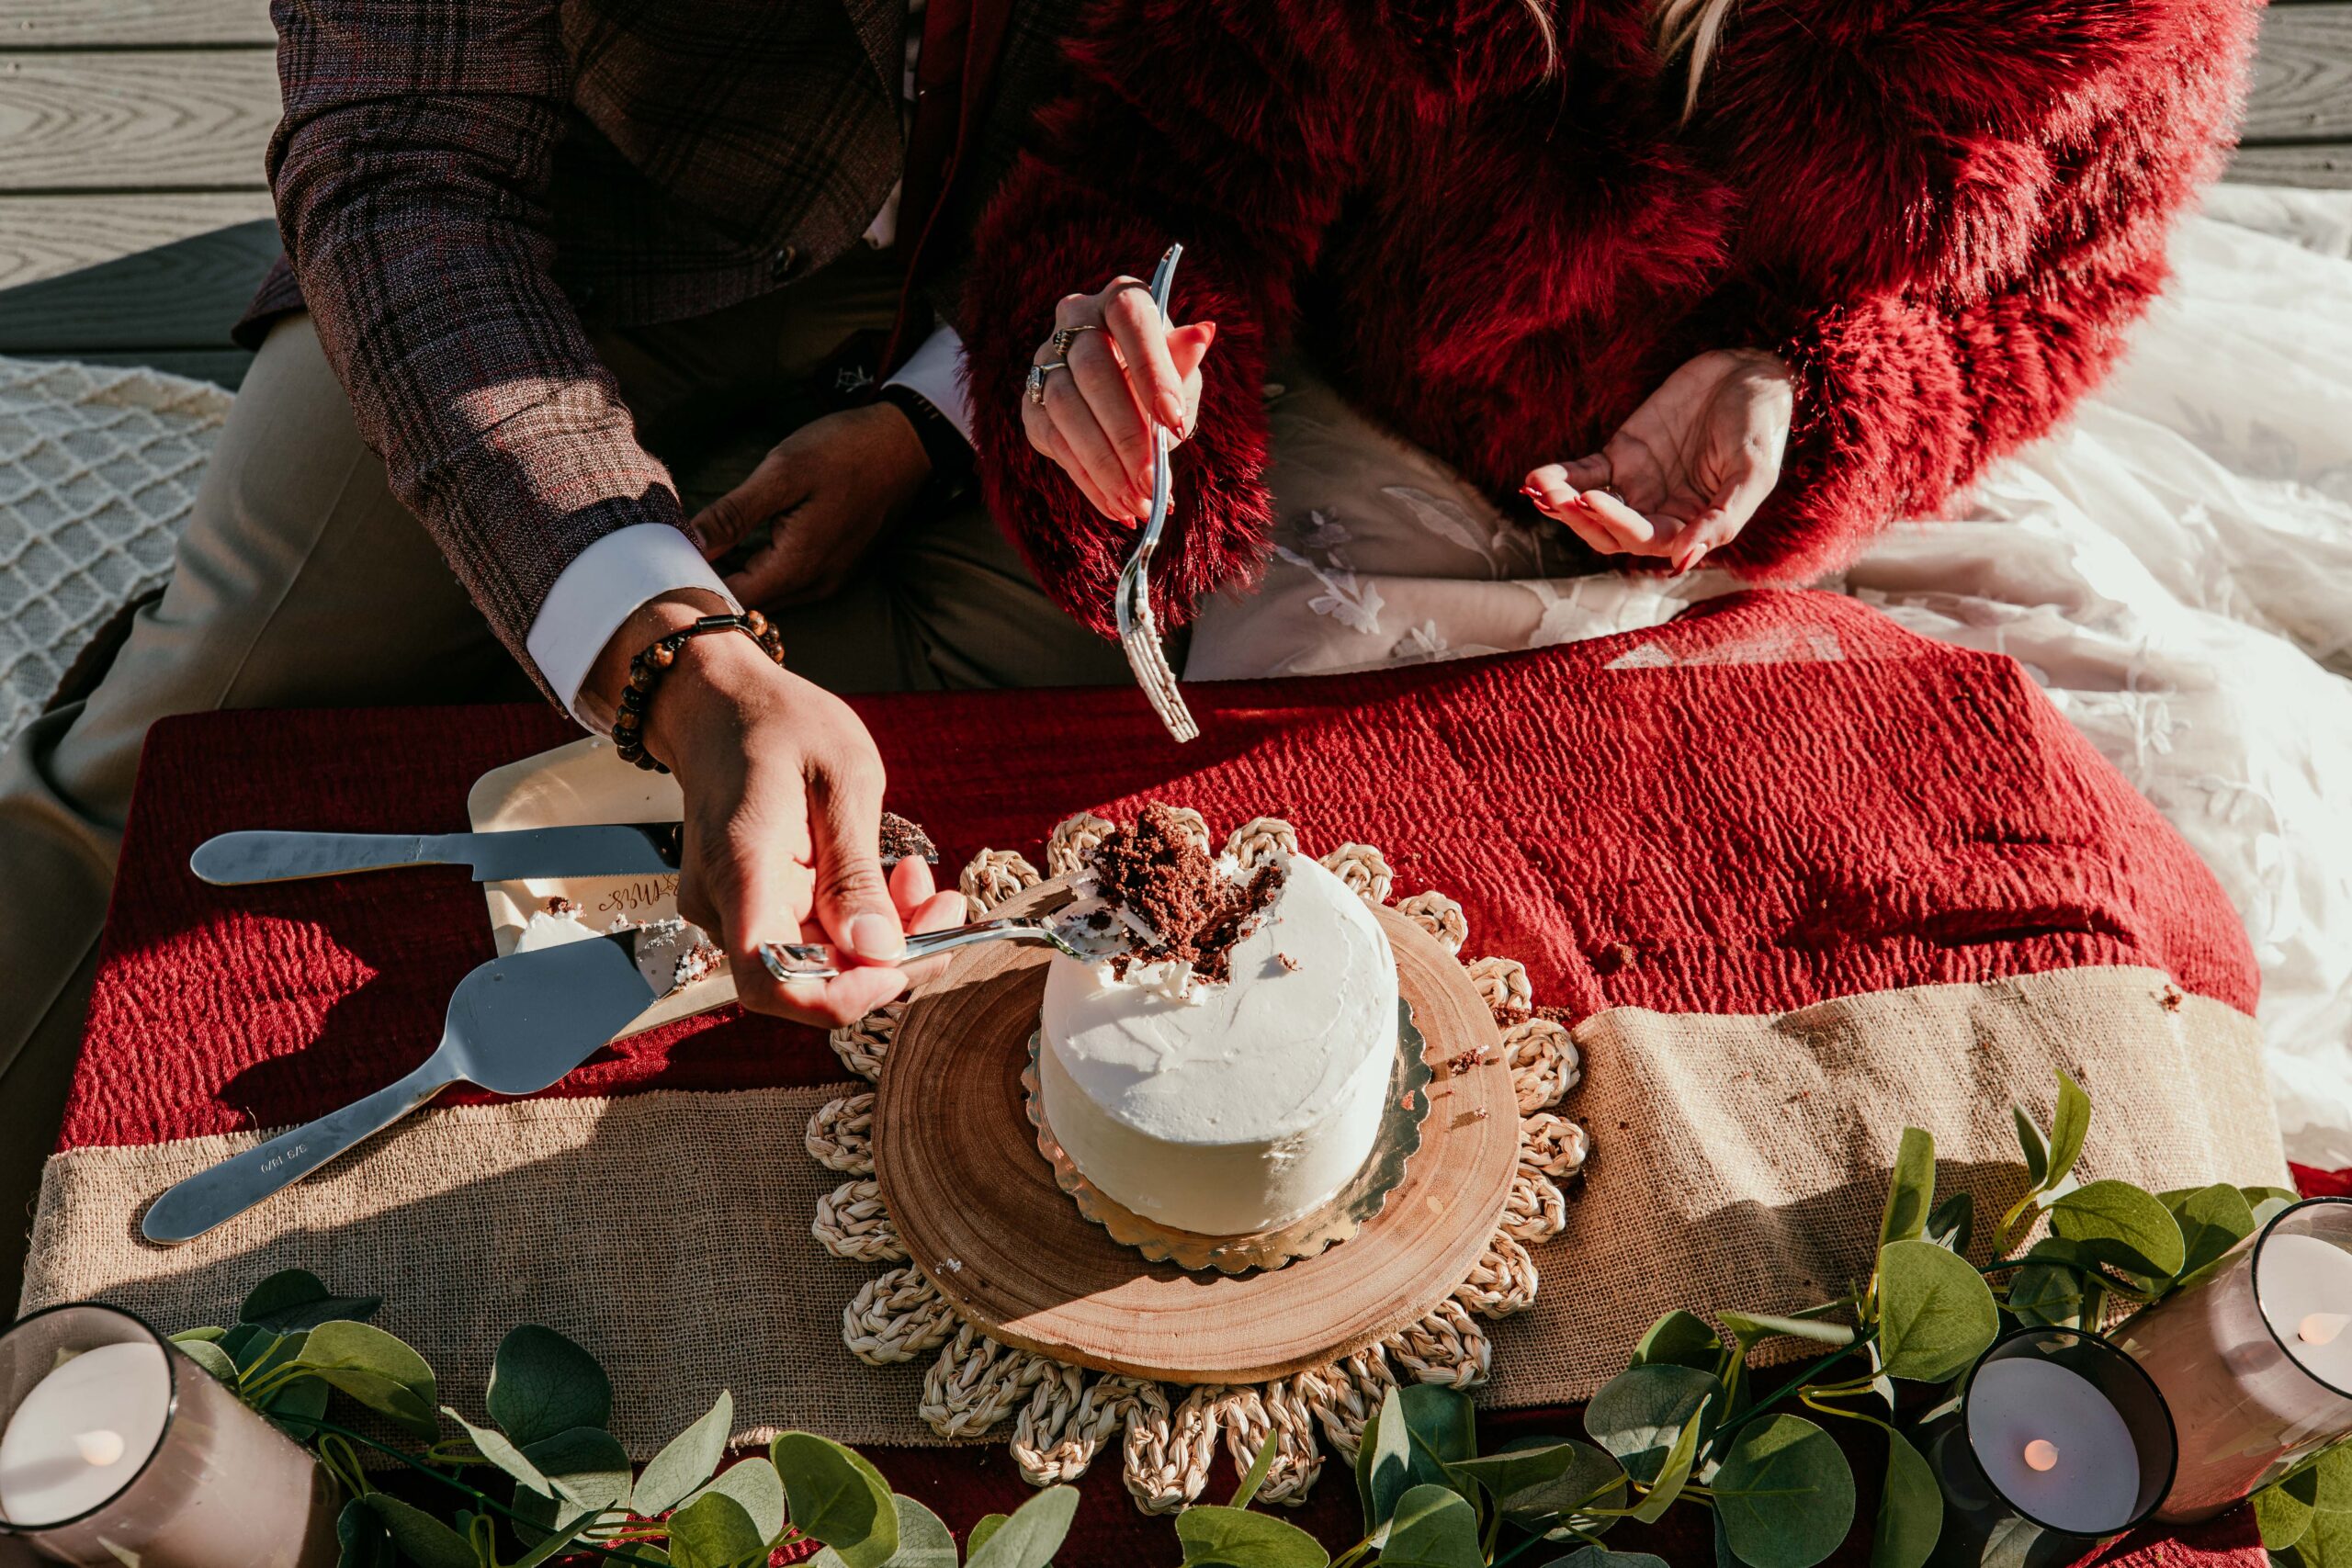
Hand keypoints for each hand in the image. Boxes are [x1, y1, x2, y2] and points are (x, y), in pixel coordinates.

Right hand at [583, 595, 964, 1025]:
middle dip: (889, 958)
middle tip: (947, 904)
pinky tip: (892, 879)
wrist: (721, 703)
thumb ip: (857, 869)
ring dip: (883, 937)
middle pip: (809, 980)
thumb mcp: (842, 775)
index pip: (771, 980)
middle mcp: (727, 904)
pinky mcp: (756, 907)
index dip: (840, 997)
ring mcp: (735, 911)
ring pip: (820, 962)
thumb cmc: (780, 723)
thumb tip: (878, 950)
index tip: (901, 966)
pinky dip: (862, 921)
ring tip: (921, 879)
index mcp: (742, 868)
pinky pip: (814, 938)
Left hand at [689, 403, 933, 608]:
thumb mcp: (783, 473)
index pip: (732, 599)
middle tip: (671, 550)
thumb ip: (734, 514)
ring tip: (699, 543)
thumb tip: (689, 541)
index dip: (695, 585)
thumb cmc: (846, 451)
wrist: (907, 444)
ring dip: (733, 574)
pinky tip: (738, 541)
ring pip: (767, 592)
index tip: (664, 559)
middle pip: (748, 602)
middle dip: (711, 581)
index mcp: (799, 567)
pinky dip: (757, 566)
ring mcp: (828, 577)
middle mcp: (815, 584)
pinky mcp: (835, 565)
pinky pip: (785, 579)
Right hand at [1021, 277, 1217, 520]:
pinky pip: (1054, 442)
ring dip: (1104, 464)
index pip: (1130, 319)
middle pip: (1092, 370)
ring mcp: (1046, 359)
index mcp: (1120, 299)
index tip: (1175, 422)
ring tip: (1137, 502)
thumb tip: (1203, 332)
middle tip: (1153, 481)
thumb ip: (1184, 362)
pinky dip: (1088, 480)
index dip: (1151, 369)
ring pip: (1065, 409)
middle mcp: (1075, 319)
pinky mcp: (1031, 403)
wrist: (1122, 396)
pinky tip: (1116, 506)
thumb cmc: (1159, 378)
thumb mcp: (1180, 371)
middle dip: (1126, 434)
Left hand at [1523, 348, 1793, 572]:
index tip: (1592, 499)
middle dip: (1580, 518)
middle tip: (1557, 497)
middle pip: (1608, 532)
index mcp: (1693, 526)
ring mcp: (1636, 486)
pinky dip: (1557, 476)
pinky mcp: (1619, 456)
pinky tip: (1534, 476)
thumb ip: (1723, 519)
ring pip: (1589, 507)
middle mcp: (1660, 513)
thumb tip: (1682, 560)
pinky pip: (1581, 472)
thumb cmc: (1761, 426)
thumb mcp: (1754, 473)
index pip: (1645, 539)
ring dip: (1562, 502)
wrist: (1750, 374)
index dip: (1616, 524)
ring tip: (1540, 488)